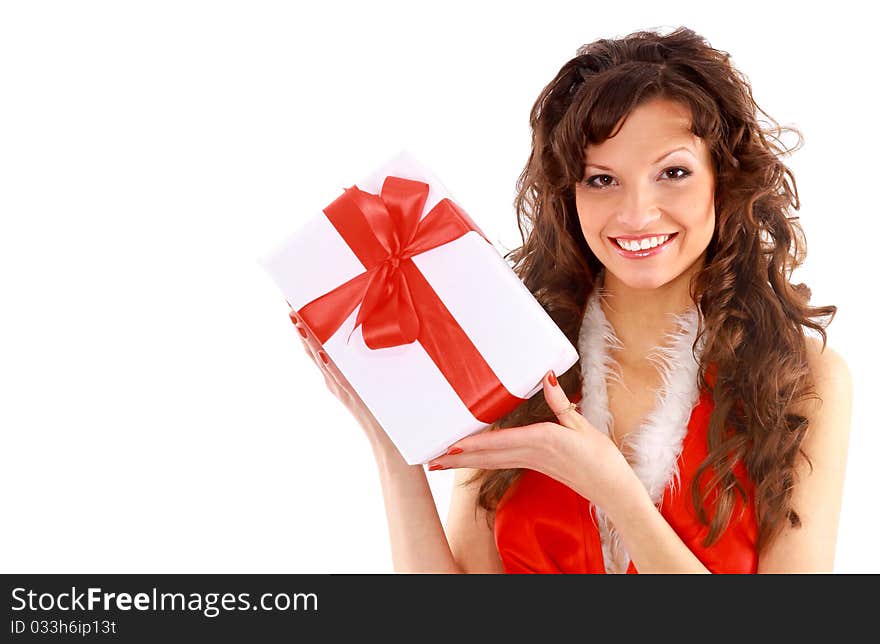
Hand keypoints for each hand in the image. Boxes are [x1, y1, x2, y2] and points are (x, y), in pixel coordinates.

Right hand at [286, 303, 394, 453]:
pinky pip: (337, 377)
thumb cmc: (382, 407)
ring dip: (308, 339)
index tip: (294, 298)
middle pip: (311, 345)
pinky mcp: (351, 395)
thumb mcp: (369, 378)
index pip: (316, 340)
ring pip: (319, 358)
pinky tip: (321, 353)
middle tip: (287, 299)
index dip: (304, 320)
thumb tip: (367, 332)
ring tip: (296, 319)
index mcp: (335, 371)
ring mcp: (339, 386)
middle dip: (299, 323)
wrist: (386, 441)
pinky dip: (328, 365)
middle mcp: (332, 377)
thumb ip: (362, 360)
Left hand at [426, 369, 637, 509]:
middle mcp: (531, 454)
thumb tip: (546, 376)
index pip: (499, 443)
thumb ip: (560, 402)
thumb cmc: (601, 459)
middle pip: (487, 456)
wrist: (613, 489)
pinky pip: (502, 463)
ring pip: (490, 462)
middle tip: (429, 461)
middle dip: (457, 459)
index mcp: (541, 441)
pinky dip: (482, 461)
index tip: (450, 447)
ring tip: (440, 463)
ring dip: (465, 462)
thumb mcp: (581, 424)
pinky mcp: (535, 467)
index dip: (473, 445)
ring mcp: (531, 463)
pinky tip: (471, 459)